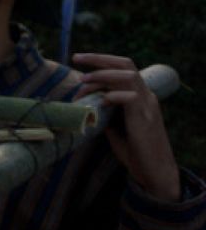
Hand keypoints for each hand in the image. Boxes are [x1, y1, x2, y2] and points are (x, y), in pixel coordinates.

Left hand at [72, 53, 180, 201]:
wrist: (154, 171)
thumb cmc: (134, 150)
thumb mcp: (115, 127)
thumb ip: (105, 112)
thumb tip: (86, 103)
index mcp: (139, 95)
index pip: (122, 68)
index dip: (101, 61)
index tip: (78, 60)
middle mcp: (145, 95)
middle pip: (125, 64)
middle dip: (99, 59)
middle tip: (76, 58)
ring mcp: (147, 105)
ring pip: (127, 76)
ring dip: (103, 75)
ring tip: (83, 80)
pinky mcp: (145, 118)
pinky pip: (129, 97)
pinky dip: (112, 95)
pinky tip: (100, 102)